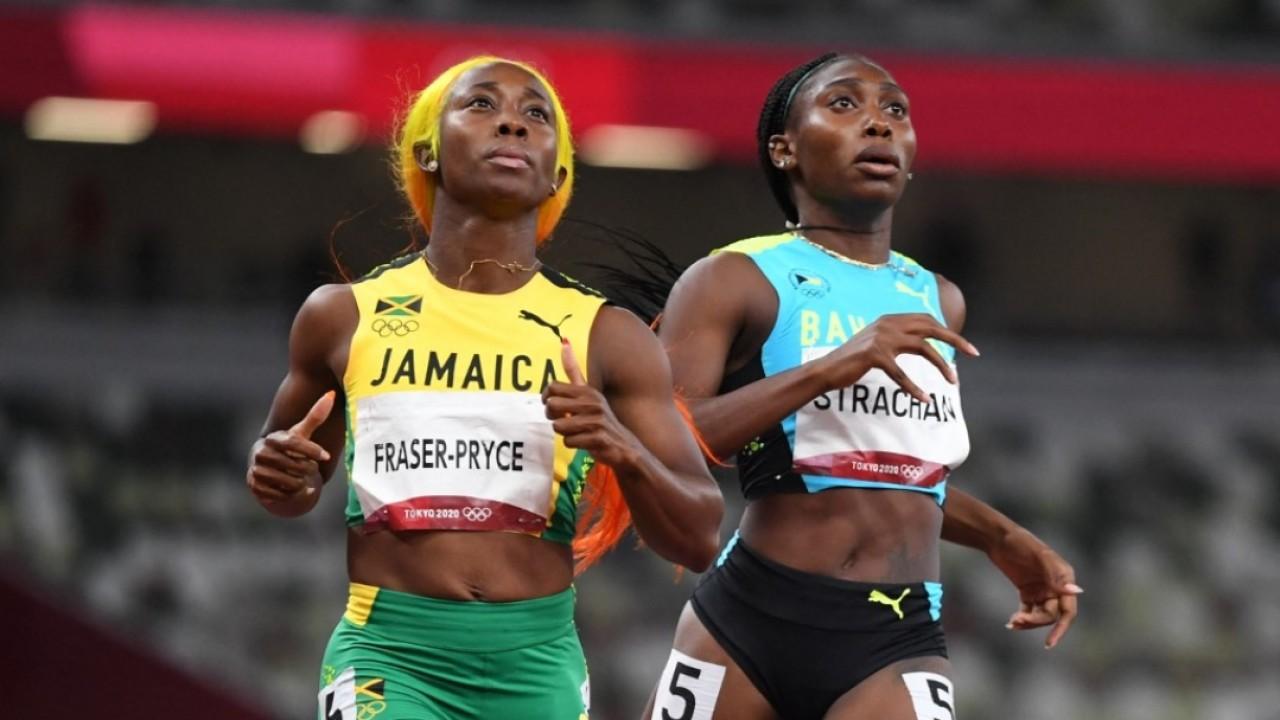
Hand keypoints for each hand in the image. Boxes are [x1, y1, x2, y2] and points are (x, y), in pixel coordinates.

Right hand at [247, 391, 334, 504]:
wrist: (267, 465)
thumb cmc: (289, 447)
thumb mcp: (301, 433)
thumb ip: (315, 416)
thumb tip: (331, 394)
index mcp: (273, 439)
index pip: (293, 442)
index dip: (311, 450)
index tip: (326, 456)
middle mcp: (262, 453)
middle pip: (293, 465)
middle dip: (307, 469)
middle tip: (312, 469)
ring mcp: (256, 470)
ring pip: (287, 481)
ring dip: (300, 483)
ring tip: (303, 480)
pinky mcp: (255, 486)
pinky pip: (278, 495)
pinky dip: (290, 495)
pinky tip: (295, 490)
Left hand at [542, 339, 643, 469]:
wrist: (625, 447)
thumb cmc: (600, 419)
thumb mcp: (589, 393)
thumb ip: (574, 371)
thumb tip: (563, 340)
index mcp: (588, 390)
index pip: (552, 387)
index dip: (547, 398)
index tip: (554, 406)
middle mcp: (592, 402)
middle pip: (551, 405)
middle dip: (553, 417)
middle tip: (566, 421)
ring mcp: (596, 420)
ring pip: (558, 426)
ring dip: (565, 433)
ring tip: (578, 432)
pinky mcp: (598, 438)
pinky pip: (569, 441)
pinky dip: (574, 444)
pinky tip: (586, 442)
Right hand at [819, 313, 978, 402]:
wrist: (826, 369)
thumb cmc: (851, 360)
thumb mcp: (876, 342)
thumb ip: (896, 338)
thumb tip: (921, 343)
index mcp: (889, 319)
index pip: (926, 319)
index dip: (947, 331)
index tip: (963, 346)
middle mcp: (888, 324)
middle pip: (931, 327)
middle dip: (955, 340)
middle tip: (973, 353)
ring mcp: (881, 338)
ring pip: (923, 348)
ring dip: (941, 365)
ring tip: (952, 381)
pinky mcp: (874, 355)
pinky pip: (902, 374)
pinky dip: (915, 388)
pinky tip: (924, 399)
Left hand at [987, 528, 1081, 648]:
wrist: (997, 538)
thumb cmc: (1020, 543)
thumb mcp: (1038, 556)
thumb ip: (1055, 575)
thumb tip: (1076, 591)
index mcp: (1065, 577)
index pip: (1068, 610)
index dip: (1062, 628)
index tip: (1050, 642)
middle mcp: (1056, 586)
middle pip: (1052, 615)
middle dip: (1036, 622)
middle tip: (1018, 621)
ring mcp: (1042, 590)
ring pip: (1040, 616)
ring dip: (1028, 622)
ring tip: (1013, 622)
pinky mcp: (1027, 591)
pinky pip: (1028, 611)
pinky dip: (1022, 619)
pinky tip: (1011, 623)